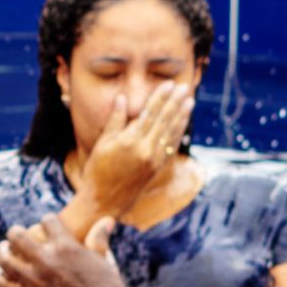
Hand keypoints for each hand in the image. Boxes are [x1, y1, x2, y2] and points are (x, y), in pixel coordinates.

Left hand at [0, 213, 127, 286]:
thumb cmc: (107, 283)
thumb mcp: (104, 257)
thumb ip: (99, 237)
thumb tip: (108, 220)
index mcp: (66, 246)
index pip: (47, 221)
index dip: (47, 220)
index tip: (47, 224)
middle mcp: (47, 262)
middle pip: (18, 237)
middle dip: (15, 232)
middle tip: (14, 234)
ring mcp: (36, 282)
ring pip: (5, 261)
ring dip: (2, 253)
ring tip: (3, 250)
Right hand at [75, 82, 193, 218]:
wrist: (104, 201)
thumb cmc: (97, 171)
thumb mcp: (101, 144)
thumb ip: (114, 120)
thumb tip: (122, 98)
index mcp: (129, 140)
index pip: (149, 112)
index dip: (160, 97)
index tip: (169, 84)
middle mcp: (144, 149)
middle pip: (163, 120)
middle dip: (175, 102)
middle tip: (184, 87)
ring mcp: (153, 159)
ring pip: (171, 132)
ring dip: (181, 115)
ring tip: (189, 101)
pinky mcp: (157, 167)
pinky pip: (171, 146)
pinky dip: (178, 132)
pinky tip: (182, 122)